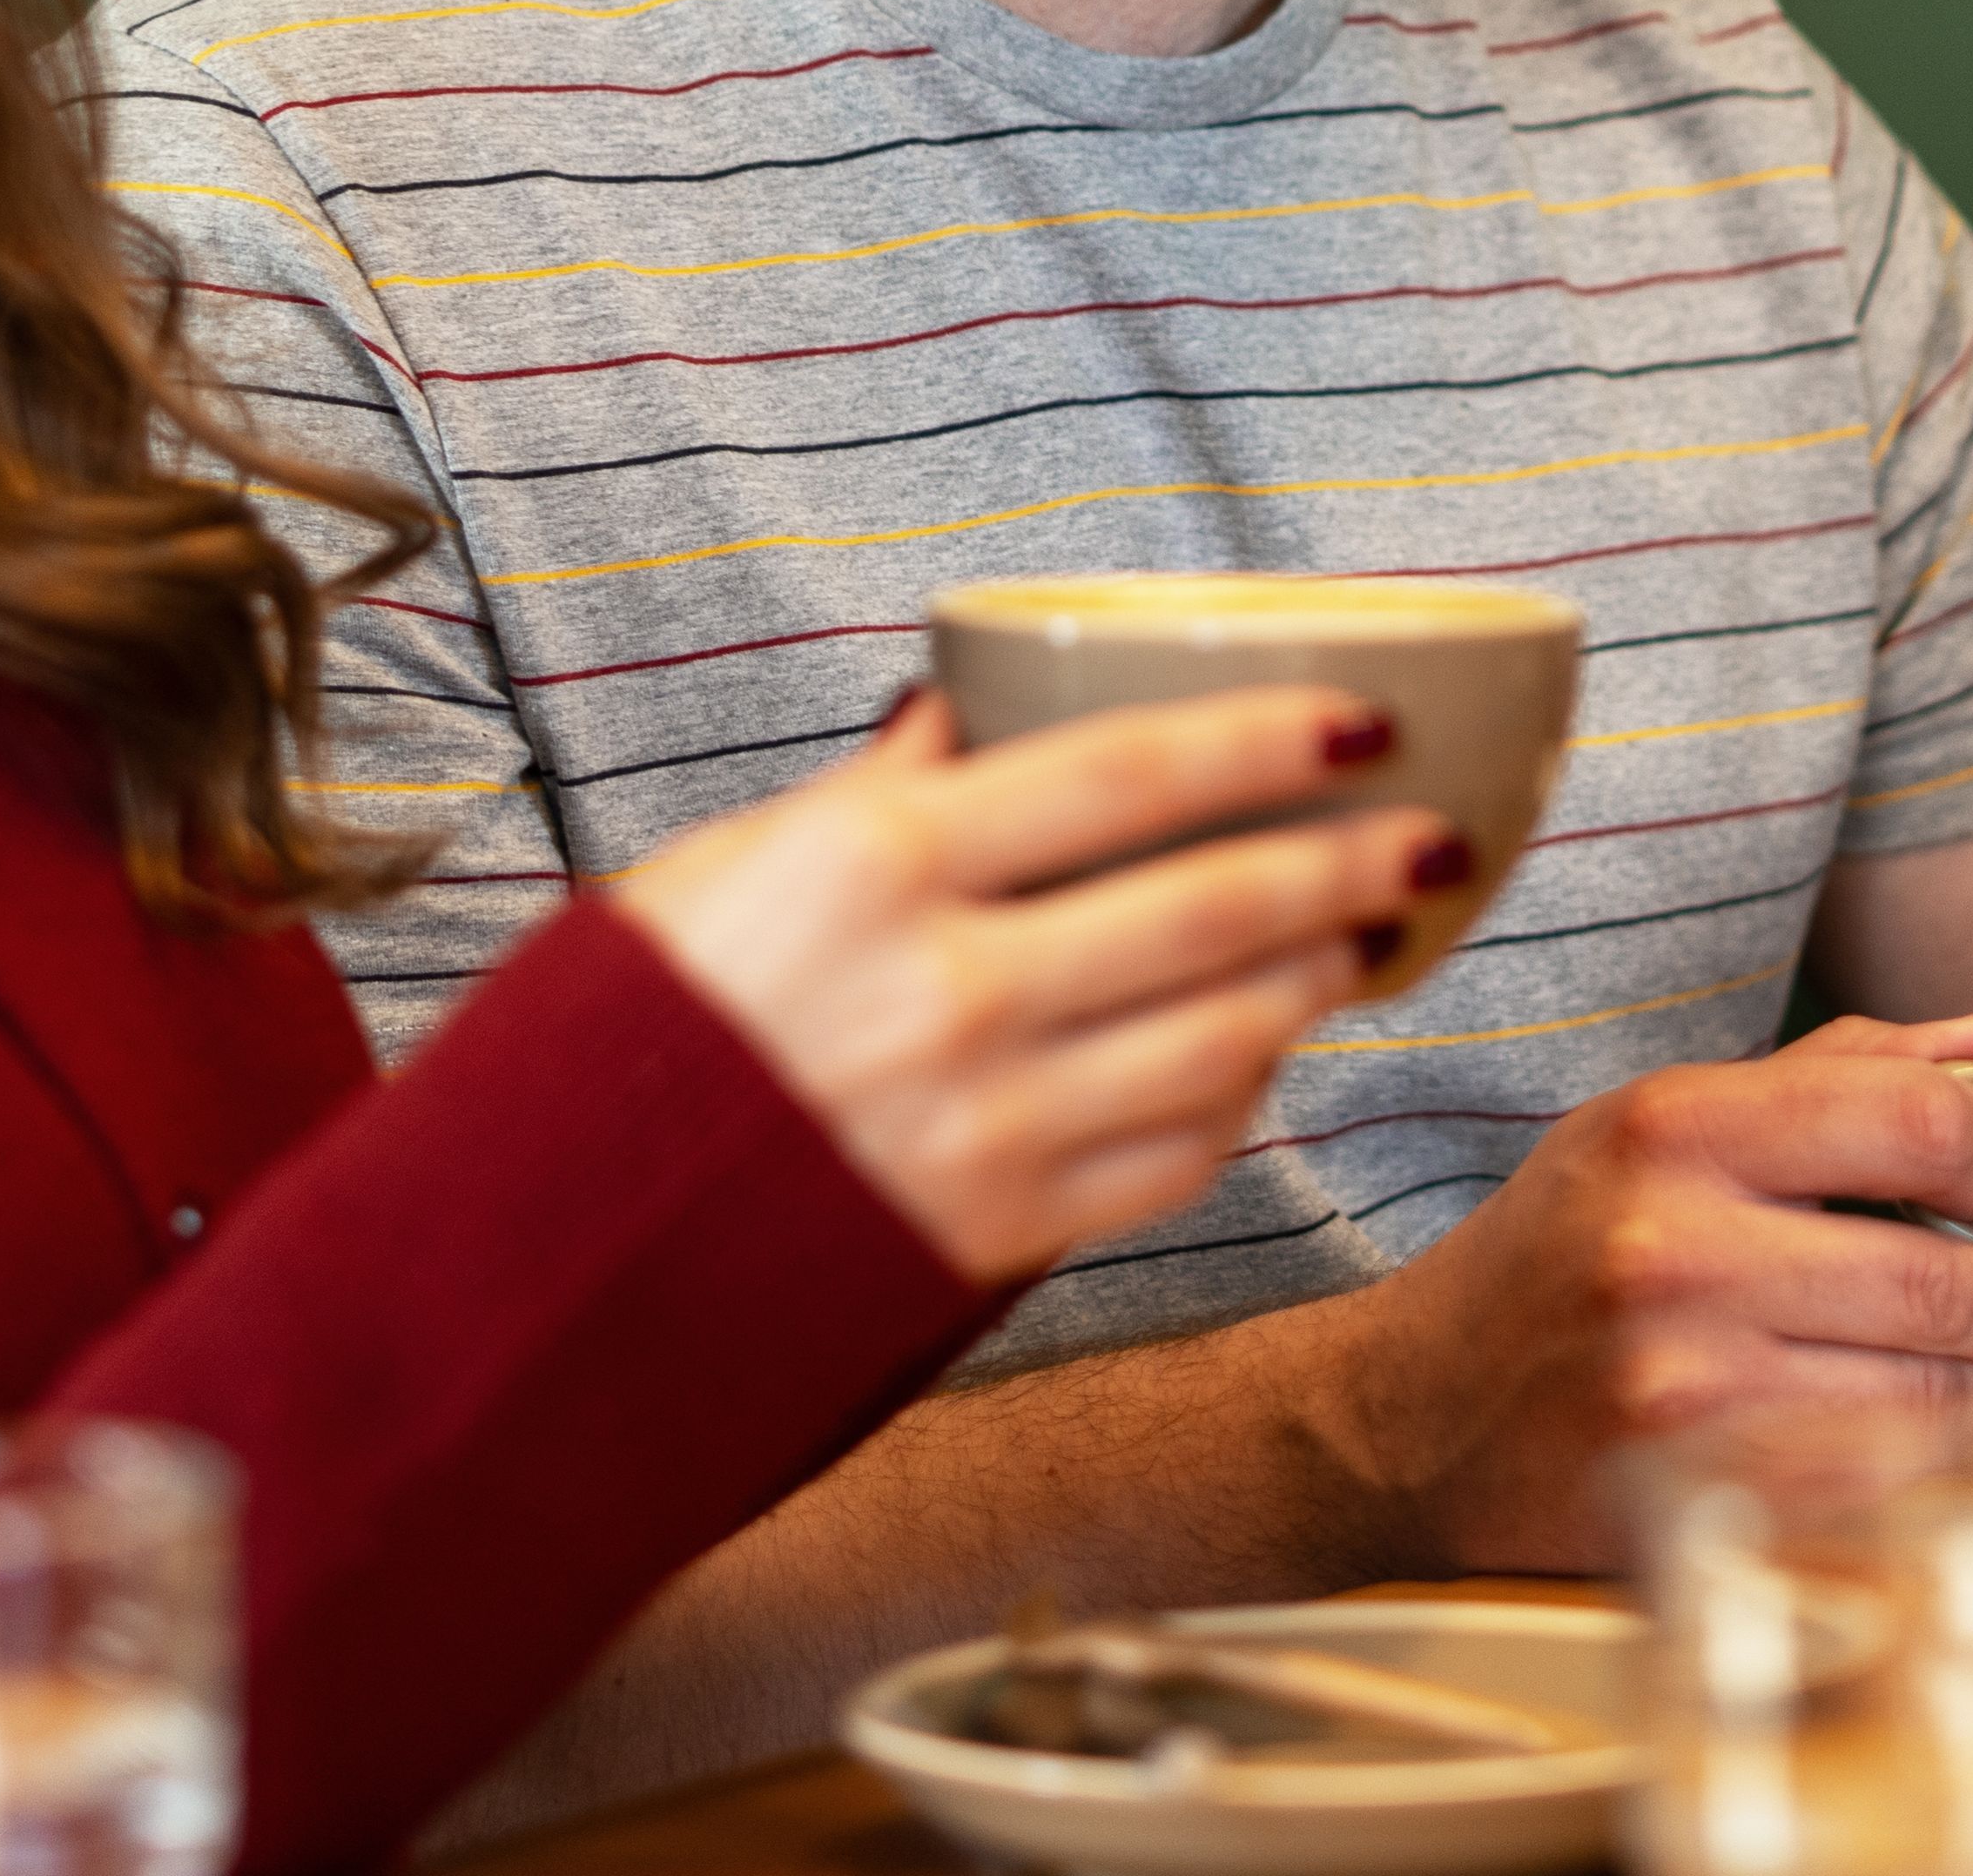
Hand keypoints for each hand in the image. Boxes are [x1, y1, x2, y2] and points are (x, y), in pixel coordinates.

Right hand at [613, 687, 1453, 1285]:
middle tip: (1426, 840)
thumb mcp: (719, 871)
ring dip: (1314, 987)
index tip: (1361, 721)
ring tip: (1359, 942)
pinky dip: (1233, 1101)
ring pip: (1221, 1041)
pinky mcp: (997, 1236)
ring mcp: (984, 1125)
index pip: (1124, 773)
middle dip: (1347, 868)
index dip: (1265, 741)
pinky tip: (1253, 1060)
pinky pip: (1171, 1160)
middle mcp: (947, 991)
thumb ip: (867, 800)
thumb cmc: (628, 1039)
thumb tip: (960, 716)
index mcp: (875, 865)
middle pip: (1212, 910)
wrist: (546, 1254)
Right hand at [1324, 1014, 1972, 1570]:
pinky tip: (1926, 1436)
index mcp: (1673, 1127)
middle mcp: (1674, 1253)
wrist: (1408, 1420)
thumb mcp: (1660, 1125)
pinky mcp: (1700, 1504)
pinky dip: (1939, 1463)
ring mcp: (1685, 1390)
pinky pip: (1889, 1484)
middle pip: (1950, 1279)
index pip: (1922, 1119)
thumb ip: (1835, 1073)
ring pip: (1939, 1397)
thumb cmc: (1555, 1259)